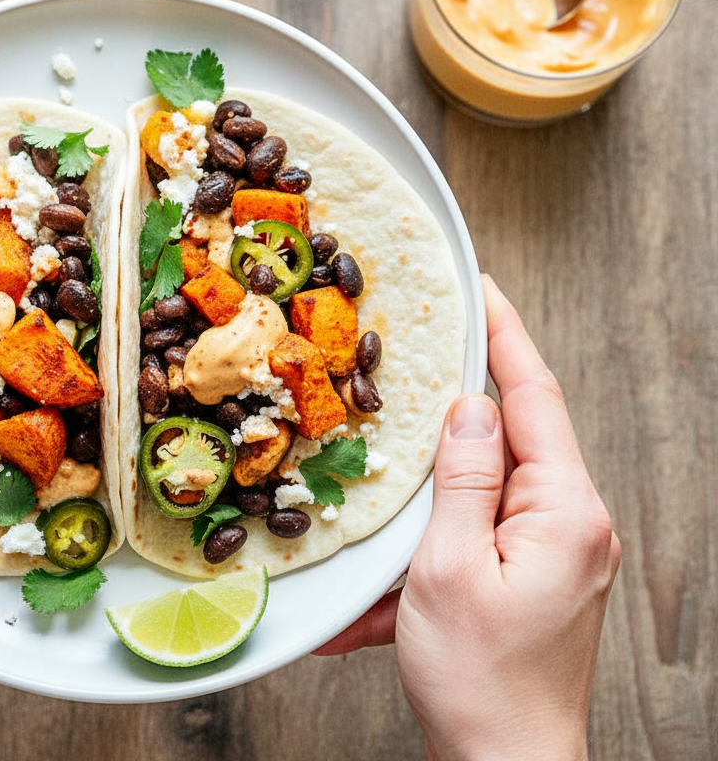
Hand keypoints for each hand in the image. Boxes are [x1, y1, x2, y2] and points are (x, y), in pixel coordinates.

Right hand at [315, 275, 619, 760]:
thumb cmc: (479, 682)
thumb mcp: (447, 569)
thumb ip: (463, 480)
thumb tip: (469, 409)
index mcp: (565, 512)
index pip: (533, 398)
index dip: (503, 338)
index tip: (480, 289)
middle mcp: (574, 524)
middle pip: (515, 435)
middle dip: (463, 401)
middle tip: (421, 356)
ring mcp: (559, 552)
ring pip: (492, 483)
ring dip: (440, 480)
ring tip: (396, 472)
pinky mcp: (537, 576)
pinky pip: (484, 527)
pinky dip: (439, 531)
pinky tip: (397, 567)